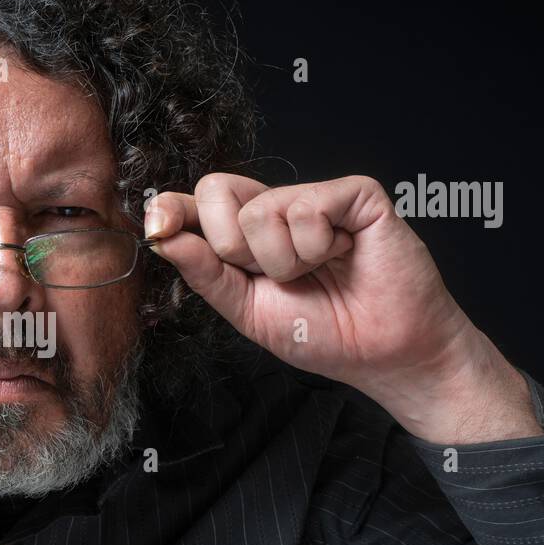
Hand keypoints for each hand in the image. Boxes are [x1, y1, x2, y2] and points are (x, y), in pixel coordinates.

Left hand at [146, 173, 542, 443]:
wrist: (384, 354)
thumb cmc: (324, 334)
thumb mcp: (247, 310)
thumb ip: (205, 272)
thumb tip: (161, 235)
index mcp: (249, 235)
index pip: (200, 203)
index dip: (174, 209)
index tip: (159, 225)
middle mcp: (279, 208)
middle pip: (216, 190)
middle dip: (234, 248)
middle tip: (276, 275)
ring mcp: (316, 197)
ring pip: (259, 208)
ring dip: (284, 260)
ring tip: (318, 272)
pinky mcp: (355, 195)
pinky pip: (305, 207)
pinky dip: (318, 246)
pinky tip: (343, 256)